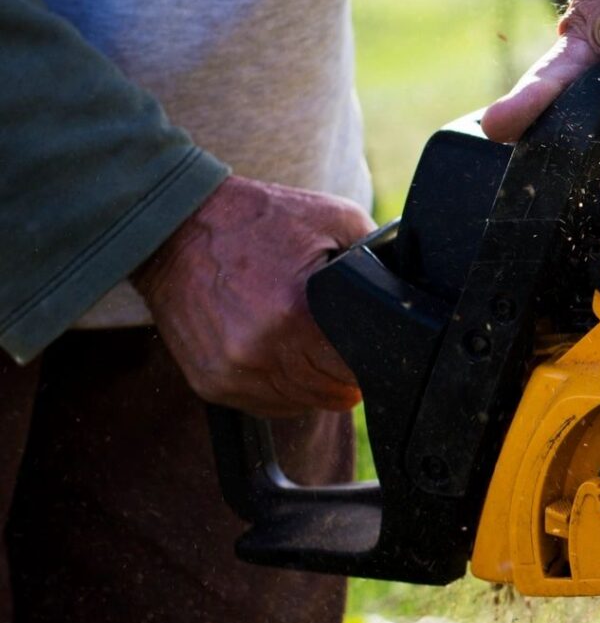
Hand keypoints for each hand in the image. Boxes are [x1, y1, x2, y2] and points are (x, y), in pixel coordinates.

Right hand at [133, 175, 375, 416]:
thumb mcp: (331, 217)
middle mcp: (260, 350)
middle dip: (345, 376)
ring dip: (314, 386)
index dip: (370, 363)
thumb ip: (375, 254)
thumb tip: (404, 282)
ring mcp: (231, 370)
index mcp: (295, 314)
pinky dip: (281, 390)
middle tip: (345, 352)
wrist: (173, 226)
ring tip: (313, 353)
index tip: (372, 352)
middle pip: (329, 393)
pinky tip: (283, 360)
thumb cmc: (255, 220)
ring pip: (298, 404)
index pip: (354, 369)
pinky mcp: (209, 382)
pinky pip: (264, 405)